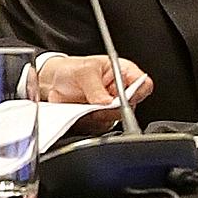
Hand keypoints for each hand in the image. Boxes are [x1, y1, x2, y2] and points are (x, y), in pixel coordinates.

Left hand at [39, 55, 153, 133]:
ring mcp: (112, 108)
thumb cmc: (72, 70)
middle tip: (97, 102)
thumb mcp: (84, 71)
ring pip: (115, 120)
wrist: (54, 82)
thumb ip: (95, 87)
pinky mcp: (101, 120)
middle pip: (131, 106)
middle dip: (112, 108)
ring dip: (99, 116)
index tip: (120, 97)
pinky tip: (82, 111)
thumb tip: (106, 103)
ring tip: (85, 104)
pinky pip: (101, 127)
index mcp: (123, 72)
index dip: (137, 93)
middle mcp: (121, 92)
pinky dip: (90, 122)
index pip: (143, 84)